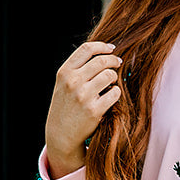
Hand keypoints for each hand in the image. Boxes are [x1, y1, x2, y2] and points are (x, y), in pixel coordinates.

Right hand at [44, 41, 123, 176]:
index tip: (111, 48)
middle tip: (118, 63)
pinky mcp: (94, 110)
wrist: (61, 133)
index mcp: (64, 73)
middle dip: (113, 60)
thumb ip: (78, 68)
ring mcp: (83, 96)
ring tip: (111, 82)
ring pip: (110, 75)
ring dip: (114, 77)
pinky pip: (115, 93)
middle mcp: (73, 82)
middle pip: (101, 61)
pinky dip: (116, 93)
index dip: (102, 46)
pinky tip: (111, 96)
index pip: (86, 49)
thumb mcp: (63, 83)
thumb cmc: (66, 105)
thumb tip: (103, 52)